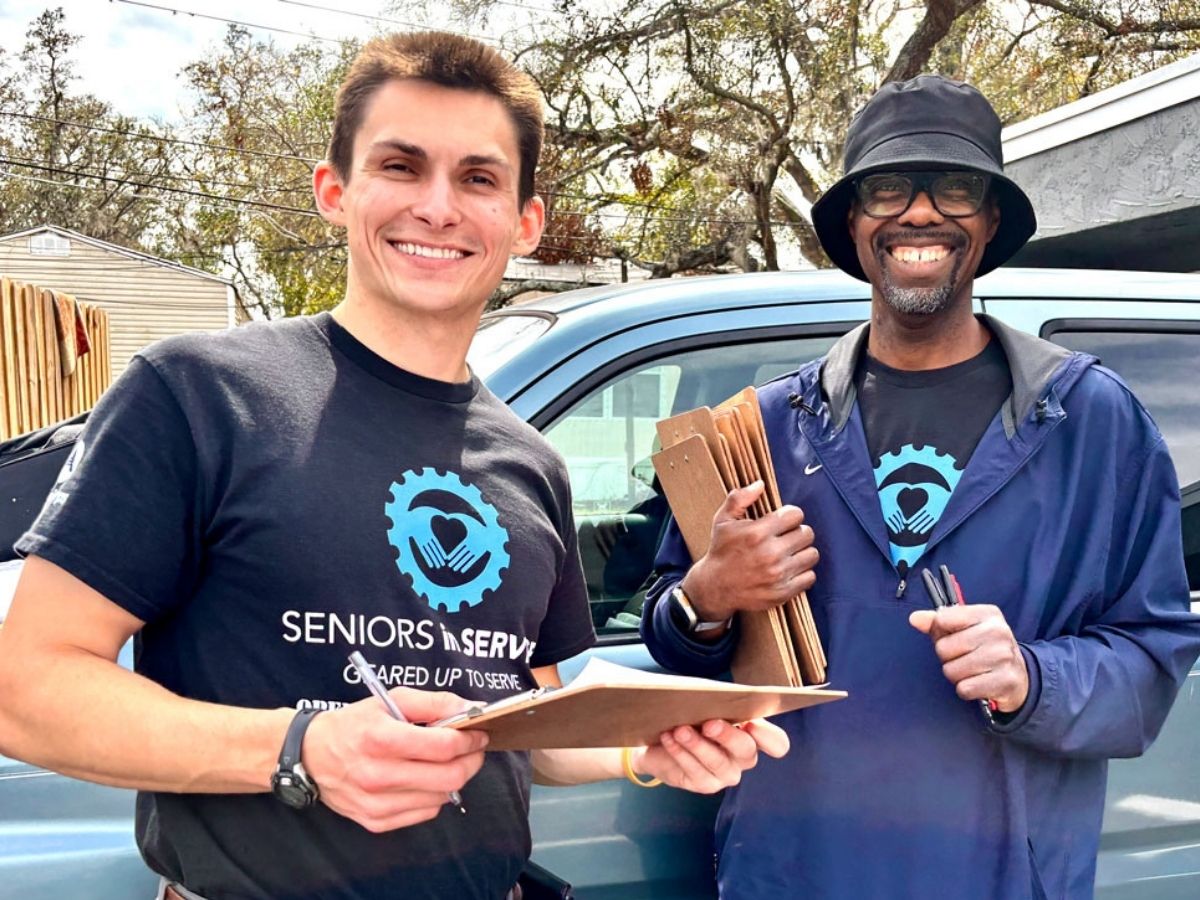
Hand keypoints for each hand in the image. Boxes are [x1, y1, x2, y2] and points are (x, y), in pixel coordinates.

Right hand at [302, 689, 488, 832]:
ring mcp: (376, 803)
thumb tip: (472, 709)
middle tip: (473, 749)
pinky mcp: (376, 821)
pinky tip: (425, 779)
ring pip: (441, 797)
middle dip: (471, 761)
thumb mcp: (390, 700)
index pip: (445, 746)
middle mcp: (378, 775)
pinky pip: (424, 813)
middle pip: (449, 777)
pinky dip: (434, 796)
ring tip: (447, 761)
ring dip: (454, 778)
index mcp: (381, 739)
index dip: (471, 740)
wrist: (310, 755)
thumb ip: (434, 702)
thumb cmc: (354, 724)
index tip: (479, 733)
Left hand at [632, 718, 788, 793]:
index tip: (749, 723)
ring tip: (679, 730)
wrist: (663, 740)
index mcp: (753, 735)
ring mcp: (726, 774)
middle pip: (746, 750)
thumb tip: (717, 697)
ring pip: (717, 762)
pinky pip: (695, 771)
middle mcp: (744, 758)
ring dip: (697, 744)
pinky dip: (680, 752)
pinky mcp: (705, 785)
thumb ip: (719, 703)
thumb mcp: (707, 705)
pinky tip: (669, 738)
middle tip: (708, 724)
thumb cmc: (692, 717)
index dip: (768, 737)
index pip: (777, 743)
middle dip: (727, 735)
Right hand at [683, 481, 817, 621]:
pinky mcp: (783, 592)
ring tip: (790, 553)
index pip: (795, 515)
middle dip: (798, 532)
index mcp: (757, 533)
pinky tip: (790, 569)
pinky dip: (803, 572)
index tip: (783, 521)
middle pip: (807, 534)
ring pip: (812, 555)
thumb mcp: (723, 521)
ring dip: (803, 552)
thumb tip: (760, 484)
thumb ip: (739, 498)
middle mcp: (770, 553)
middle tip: (787, 537)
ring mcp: (778, 574)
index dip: (790, 515)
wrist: (715, 587)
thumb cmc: (721, 551)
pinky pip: (810, 577)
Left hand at [909, 604, 1028, 712]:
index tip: (954, 636)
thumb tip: (915, 618)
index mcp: (987, 614)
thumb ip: (937, 622)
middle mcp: (998, 632)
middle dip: (948, 657)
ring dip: (957, 675)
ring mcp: (1003, 657)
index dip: (941, 632)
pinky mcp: (1005, 682)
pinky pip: (964, 689)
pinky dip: (966, 690)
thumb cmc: (984, 648)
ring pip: (952, 671)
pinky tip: (979, 683)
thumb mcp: (965, 628)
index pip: (943, 619)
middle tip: (965, 658)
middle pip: (943, 648)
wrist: (1019, 676)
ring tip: (972, 671)